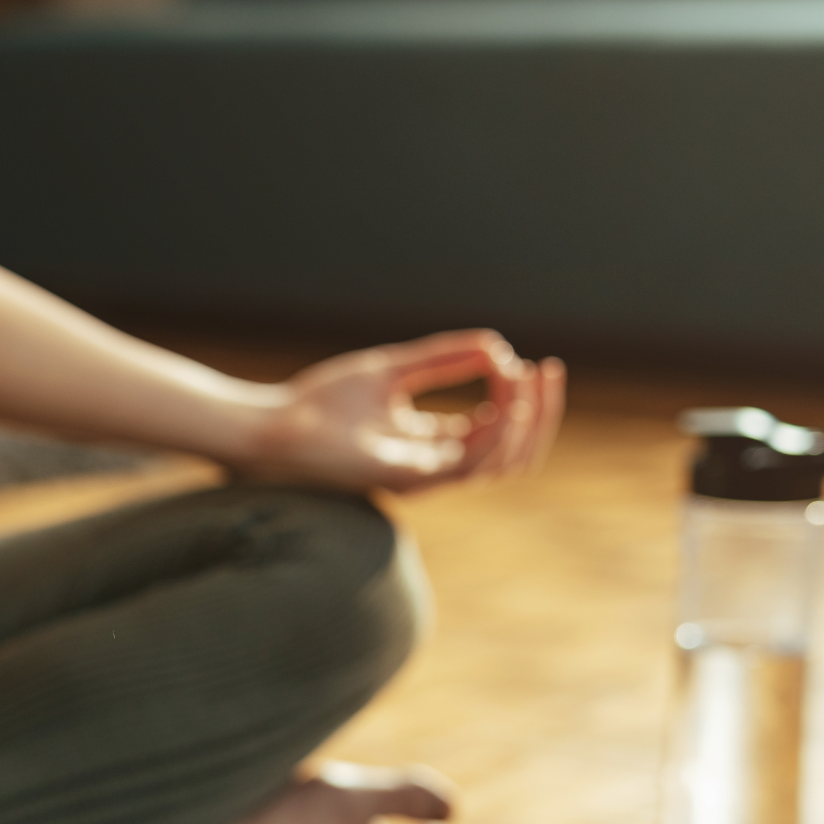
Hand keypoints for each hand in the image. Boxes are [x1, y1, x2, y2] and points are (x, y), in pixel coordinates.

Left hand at [235, 329, 564, 493]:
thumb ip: (441, 358)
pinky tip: (504, 395)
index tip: (522, 359)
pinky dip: (497, 429)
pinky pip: (472, 463)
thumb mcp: (393, 369)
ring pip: (501, 463)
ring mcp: (423, 477)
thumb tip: (496, 345)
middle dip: (538, 414)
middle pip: (510, 453)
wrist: (274, 426)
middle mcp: (432, 466)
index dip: (516, 398)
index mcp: (430, 444)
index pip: (493, 430)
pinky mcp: (410, 479)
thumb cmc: (320, 403)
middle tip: (549, 370)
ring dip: (526, 421)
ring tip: (530, 378)